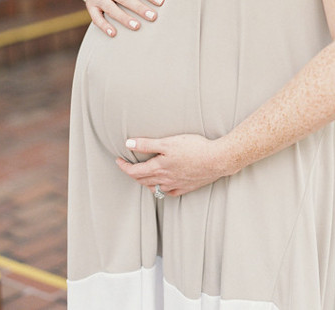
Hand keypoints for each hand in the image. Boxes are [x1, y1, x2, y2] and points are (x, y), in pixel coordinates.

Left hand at [115, 134, 232, 195]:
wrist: (216, 160)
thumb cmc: (193, 148)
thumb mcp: (168, 142)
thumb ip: (147, 144)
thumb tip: (128, 144)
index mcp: (159, 167)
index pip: (134, 171)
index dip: (124, 166)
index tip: (118, 160)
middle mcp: (165, 179)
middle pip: (143, 180)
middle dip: (133, 174)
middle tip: (128, 167)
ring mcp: (175, 185)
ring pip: (154, 188)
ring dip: (145, 182)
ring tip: (142, 175)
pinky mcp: (186, 187)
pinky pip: (169, 192)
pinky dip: (161, 189)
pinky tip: (162, 186)